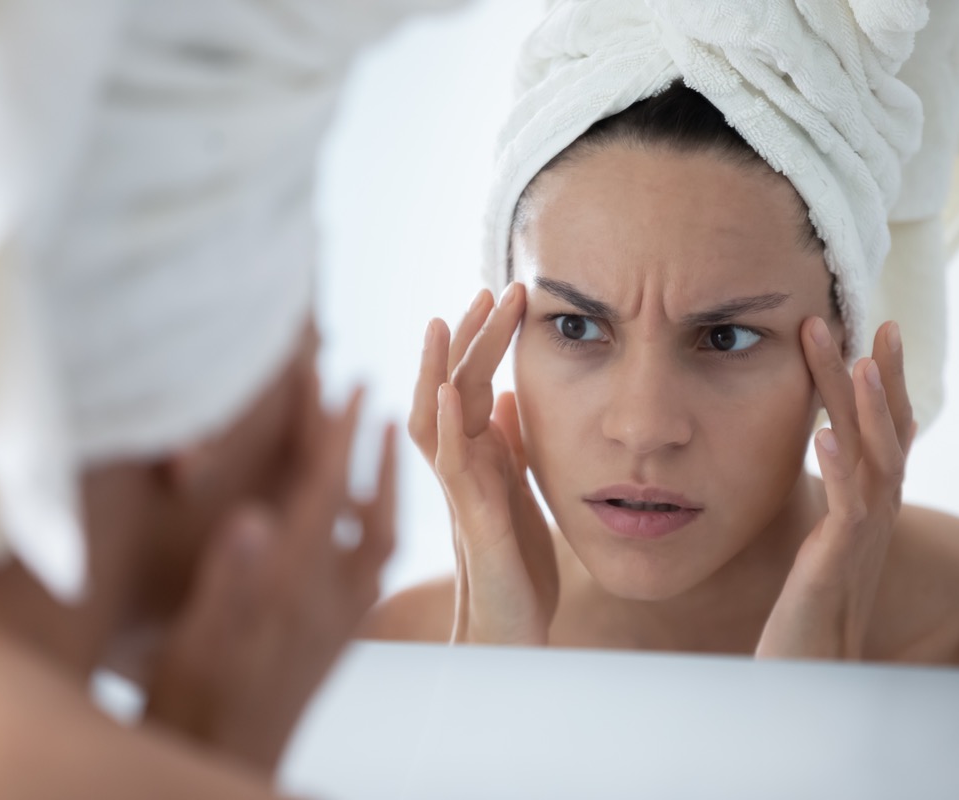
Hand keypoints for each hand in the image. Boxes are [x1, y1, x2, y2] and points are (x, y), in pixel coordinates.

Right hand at [144, 373, 396, 774]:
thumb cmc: (198, 705)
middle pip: (368, 509)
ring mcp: (341, 616)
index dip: (338, 438)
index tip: (354, 385)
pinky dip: (373, 526)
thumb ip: (230, 581)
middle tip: (377, 399)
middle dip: (371, 451)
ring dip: (383, 485)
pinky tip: (363, 514)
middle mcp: (331, 598)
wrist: (228, 763)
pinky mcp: (340, 632)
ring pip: (379, 537)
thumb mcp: (199, 642)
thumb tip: (254, 519)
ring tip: (386, 442)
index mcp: (296, 590)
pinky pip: (372, 565)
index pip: (326, 495)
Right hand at [408, 283, 557, 645]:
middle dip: (471, 336)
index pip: (473, 382)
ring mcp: (462, 489)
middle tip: (492, 287)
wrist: (511, 626)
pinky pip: (451, 468)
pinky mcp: (473, 518)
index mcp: (479, 454)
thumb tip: (505, 395)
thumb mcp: (520, 487)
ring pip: (438, 418)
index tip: (507, 294)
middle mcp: (463, 465)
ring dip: (440, 369)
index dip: (486, 339)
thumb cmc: (514, 560)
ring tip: (444, 321)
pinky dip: (446, 428)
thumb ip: (509, 443)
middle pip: (454, 386)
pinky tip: (447, 394)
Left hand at [756, 318, 914, 659]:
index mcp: (871, 504)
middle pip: (889, 433)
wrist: (814, 669)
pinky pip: (846, 509)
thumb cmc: (812, 606)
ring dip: (867, 409)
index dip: (887, 381)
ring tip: (858, 360)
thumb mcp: (825, 540)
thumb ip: (833, 498)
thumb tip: (827, 457)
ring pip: (877, 461)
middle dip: (881, 377)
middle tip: (875, 322)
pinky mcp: (837, 563)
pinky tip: (824, 434)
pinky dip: (839, 468)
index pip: (886, 430)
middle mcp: (877, 514)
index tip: (877, 329)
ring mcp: (862, 538)